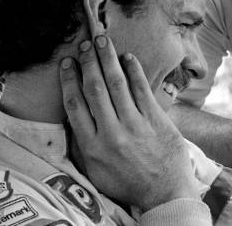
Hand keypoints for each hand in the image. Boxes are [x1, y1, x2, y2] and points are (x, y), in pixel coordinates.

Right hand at [59, 35, 199, 210]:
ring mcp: (134, 124)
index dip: (69, 80)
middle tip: (84, 43)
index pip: (74, 105)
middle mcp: (110, 132)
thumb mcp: (96, 172)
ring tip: (102, 40)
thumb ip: (82, 145)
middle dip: (88, 62)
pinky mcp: (154, 119)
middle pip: (94, 88)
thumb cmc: (128, 182)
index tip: (67, 63)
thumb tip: (72, 118)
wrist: (164, 191)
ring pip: (116, 84)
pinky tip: (127, 57)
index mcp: (91, 146)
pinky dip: (134, 71)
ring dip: (108, 58)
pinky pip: (141, 89)